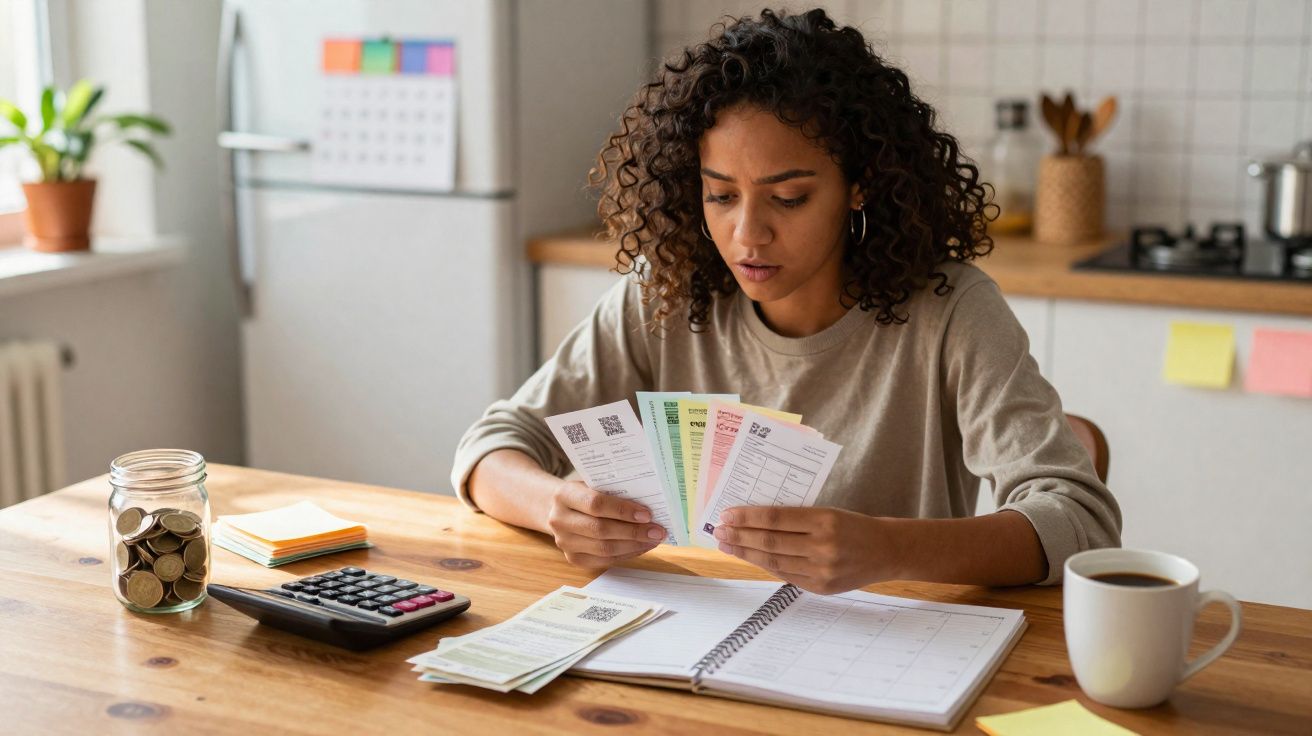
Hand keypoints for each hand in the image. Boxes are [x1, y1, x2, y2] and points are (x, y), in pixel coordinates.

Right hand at [546, 480, 666, 568]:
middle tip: (657, 530)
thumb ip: (613, 491)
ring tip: (653, 539)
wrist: (559, 509)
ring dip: (633, 545)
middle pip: (600, 530)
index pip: (596, 504)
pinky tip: (641, 547)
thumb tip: (649, 505)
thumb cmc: (585, 493)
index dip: (623, 511)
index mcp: (564, 495)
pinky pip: (604, 560)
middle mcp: (560, 520)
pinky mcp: (573, 559)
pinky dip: (626, 554)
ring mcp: (565, 542)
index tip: (647, 514)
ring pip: (604, 549)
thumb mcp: (593, 484)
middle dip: (633, 532)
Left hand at [713, 506, 891, 594]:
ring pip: (774, 561)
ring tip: (728, 545)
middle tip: (719, 530)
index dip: (748, 517)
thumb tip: (754, 520)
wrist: (887, 551)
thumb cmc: (854, 526)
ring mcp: (822, 570)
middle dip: (740, 536)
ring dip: (746, 553)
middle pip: (770, 541)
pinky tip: (751, 558)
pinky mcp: (821, 587)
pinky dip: (766, 566)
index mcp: (825, 520)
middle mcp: (823, 545)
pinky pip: (786, 575)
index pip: (776, 518)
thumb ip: (797, 518)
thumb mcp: (829, 512)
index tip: (727, 514)